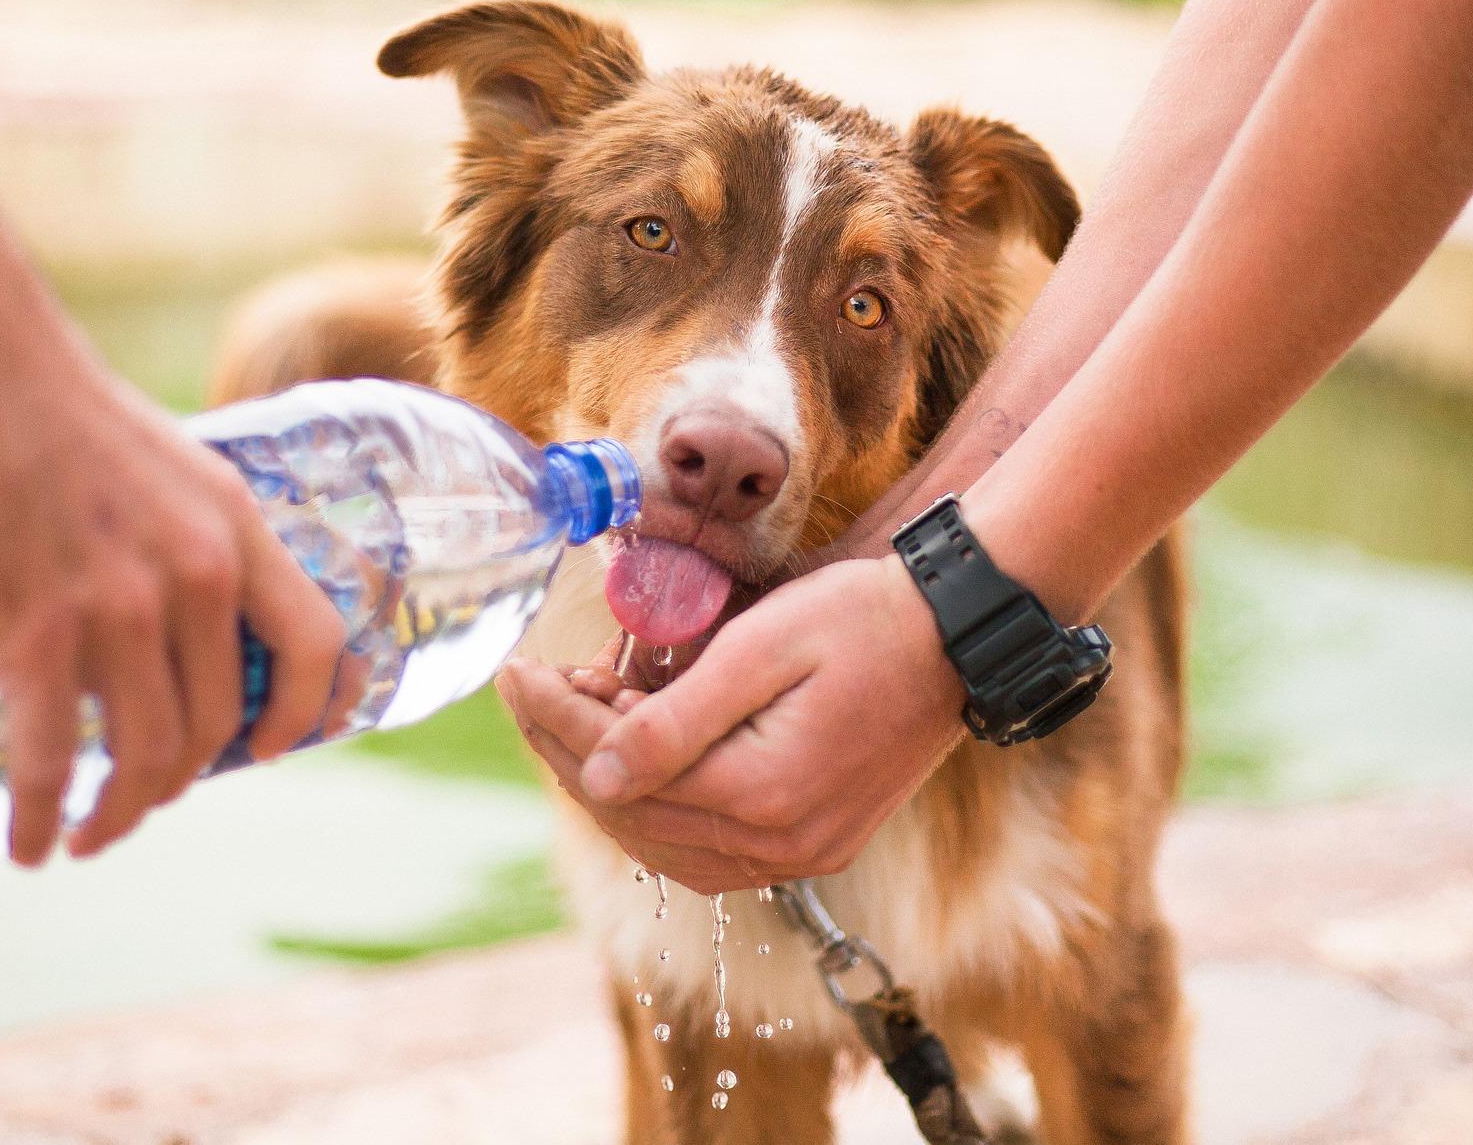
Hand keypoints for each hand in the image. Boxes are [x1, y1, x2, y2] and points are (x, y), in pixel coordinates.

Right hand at [0, 299, 350, 865]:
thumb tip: (186, 625)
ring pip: (145, 754)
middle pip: (218, 722)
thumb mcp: (171, 469)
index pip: (316, 643)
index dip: (307, 712)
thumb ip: (192, 544)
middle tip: (144, 798)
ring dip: (120, 813)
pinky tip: (28, 843)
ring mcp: (118, 607)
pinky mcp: (31, 632)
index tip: (271, 750)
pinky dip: (41, 816)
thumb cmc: (56, 409)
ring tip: (90, 832)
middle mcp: (194, 574)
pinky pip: (51, 759)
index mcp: (236, 528)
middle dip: (183, 779)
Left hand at [499, 555, 965, 893]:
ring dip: (610, 785)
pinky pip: (710, 851)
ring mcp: (803, 854)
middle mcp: (781, 845)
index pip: (621, 772)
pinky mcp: (816, 845)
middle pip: (635, 816)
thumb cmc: (863, 620)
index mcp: (763, 794)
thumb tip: (594, 775)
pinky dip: (660, 811)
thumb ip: (675, 720)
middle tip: (537, 687)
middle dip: (570, 750)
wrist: (957, 635)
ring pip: (665, 845)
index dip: (556, 720)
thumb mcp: (762, 648)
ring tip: (580, 715)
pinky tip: (638, 762)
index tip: (515, 672)